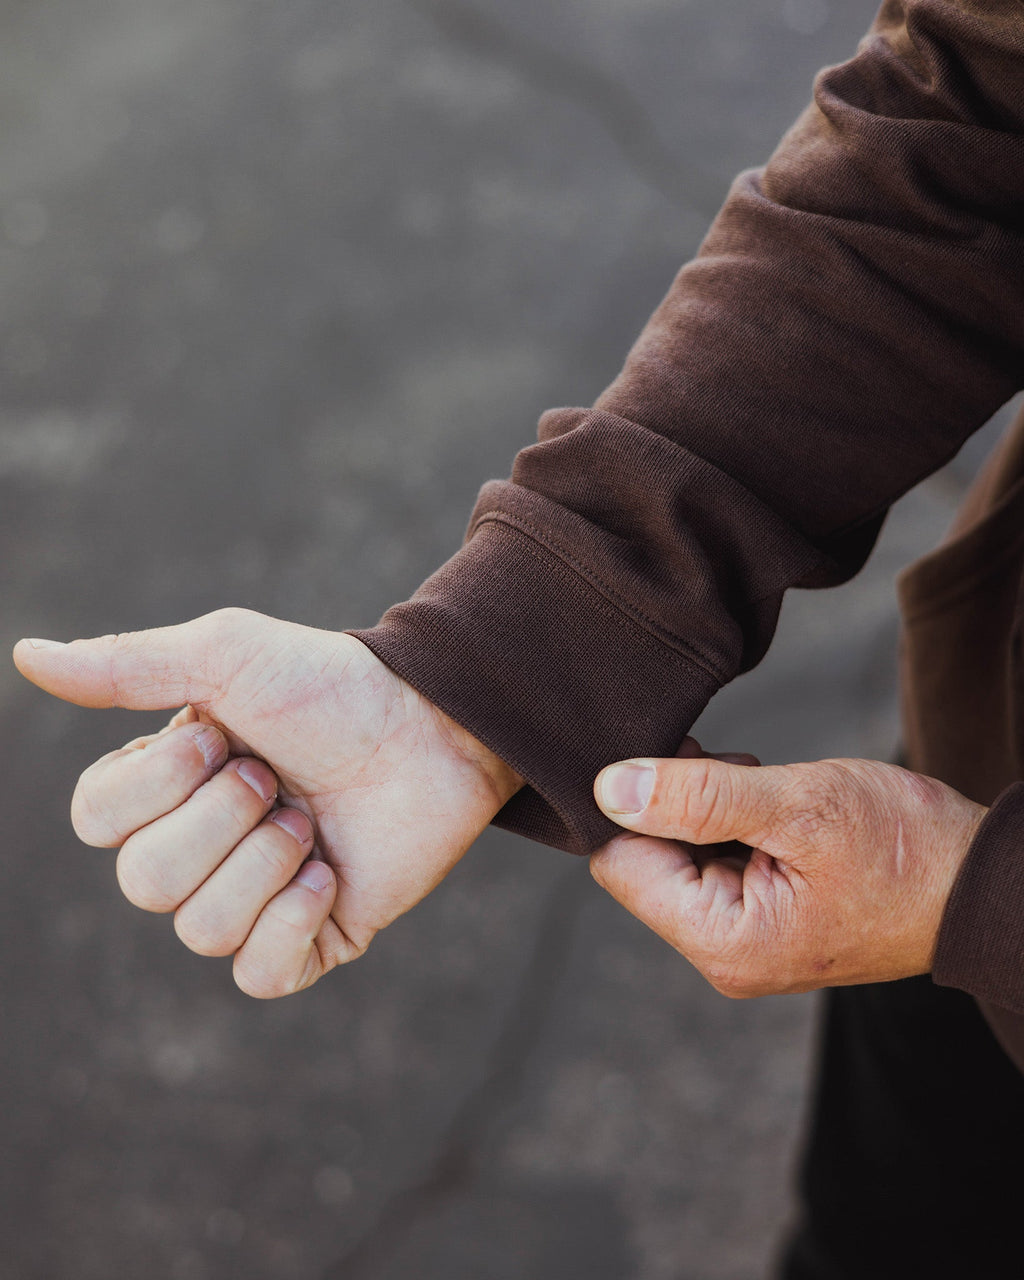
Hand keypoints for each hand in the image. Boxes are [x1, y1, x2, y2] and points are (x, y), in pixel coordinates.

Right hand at [14, 609, 520, 996]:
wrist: (435, 725)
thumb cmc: (331, 685)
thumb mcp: (225, 655)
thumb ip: (125, 666)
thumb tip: (25, 655)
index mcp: (168, 785)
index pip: (95, 822)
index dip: (155, 785)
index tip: (221, 736)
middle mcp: (200, 847)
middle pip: (143, 884)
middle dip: (221, 822)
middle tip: (279, 779)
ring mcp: (256, 898)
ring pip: (199, 931)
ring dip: (265, 862)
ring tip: (312, 820)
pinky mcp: (312, 940)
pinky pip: (260, 975)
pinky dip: (293, 923)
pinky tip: (329, 876)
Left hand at [589, 738, 986, 995]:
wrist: (981, 880)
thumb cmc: (904, 848)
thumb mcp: (798, 805)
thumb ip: (697, 796)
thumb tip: (606, 787)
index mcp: (722, 941)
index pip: (619, 863)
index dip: (636, 805)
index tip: (686, 763)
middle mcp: (722, 951)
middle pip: (645, 858)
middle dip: (681, 805)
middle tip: (744, 779)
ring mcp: (743, 936)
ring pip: (679, 852)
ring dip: (708, 808)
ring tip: (769, 795)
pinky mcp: (762, 913)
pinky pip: (715, 858)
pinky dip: (733, 820)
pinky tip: (773, 807)